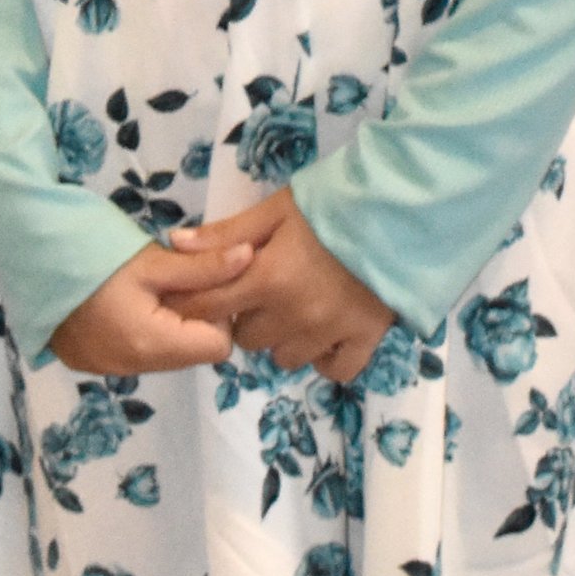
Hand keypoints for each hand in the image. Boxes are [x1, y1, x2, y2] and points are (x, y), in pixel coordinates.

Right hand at [50, 235, 235, 376]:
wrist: (27, 253)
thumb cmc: (93, 251)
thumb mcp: (152, 259)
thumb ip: (204, 267)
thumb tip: (251, 258)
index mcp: (152, 344)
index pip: (218, 346)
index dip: (219, 312)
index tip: (200, 281)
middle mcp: (133, 367)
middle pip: (191, 352)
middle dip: (193, 317)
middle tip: (172, 279)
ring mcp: (108, 368)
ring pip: (165, 354)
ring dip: (168, 323)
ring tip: (147, 287)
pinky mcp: (91, 361)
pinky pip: (137, 353)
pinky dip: (142, 329)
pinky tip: (124, 301)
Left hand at [169, 186, 394, 383]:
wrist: (399, 211)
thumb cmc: (331, 204)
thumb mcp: (275, 210)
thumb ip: (226, 233)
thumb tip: (175, 244)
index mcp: (268, 278)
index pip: (211, 308)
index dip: (199, 305)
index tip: (207, 295)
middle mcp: (295, 315)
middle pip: (248, 338)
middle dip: (247, 317)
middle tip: (263, 291)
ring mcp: (330, 333)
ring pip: (284, 358)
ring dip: (282, 338)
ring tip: (295, 308)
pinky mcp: (365, 341)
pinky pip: (332, 370)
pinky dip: (324, 357)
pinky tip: (324, 333)